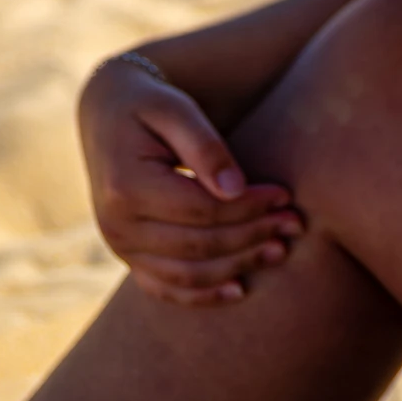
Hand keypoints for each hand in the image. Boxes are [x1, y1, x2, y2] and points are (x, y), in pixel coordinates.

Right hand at [78, 56, 302, 305]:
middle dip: (253, 236)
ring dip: (238, 266)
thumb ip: (205, 147)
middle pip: (198, 245)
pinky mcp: (127, 256)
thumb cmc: (148, 104)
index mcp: (126, 186)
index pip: (201, 210)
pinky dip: (203, 295)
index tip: (284, 194)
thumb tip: (236, 190)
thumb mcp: (175, 109)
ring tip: (279, 250)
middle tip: (295, 223)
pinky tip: (239, 289)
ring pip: (187, 273)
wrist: (107, 114)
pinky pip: (165, 288)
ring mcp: (118, 246)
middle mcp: (116, 225)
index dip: (249, 207)